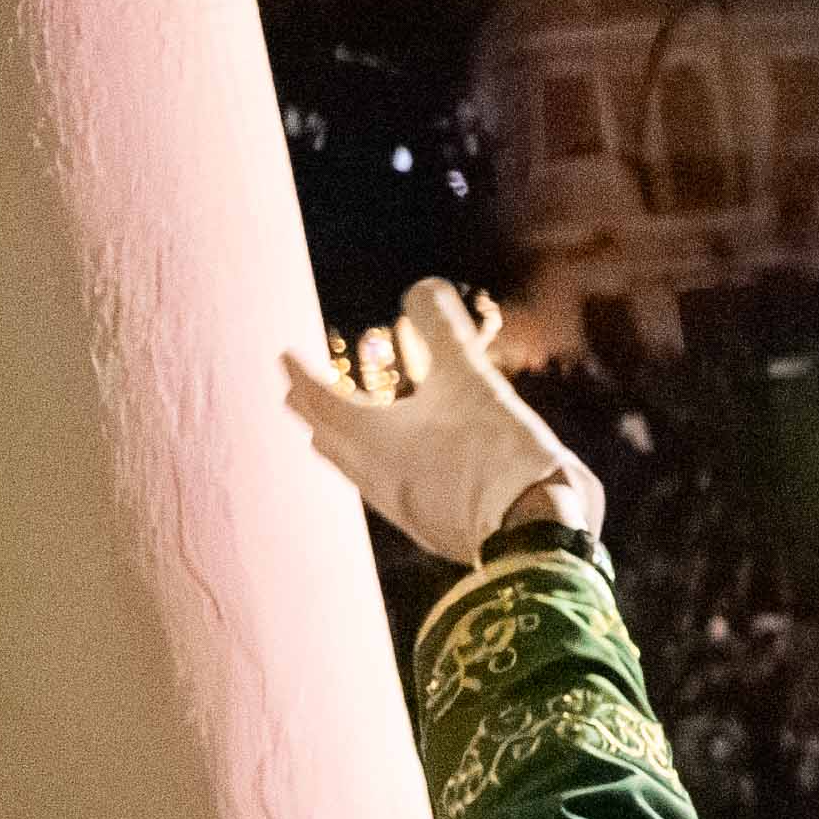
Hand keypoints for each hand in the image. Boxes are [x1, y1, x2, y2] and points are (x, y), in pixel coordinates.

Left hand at [282, 278, 597, 565]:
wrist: (533, 531)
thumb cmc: (495, 452)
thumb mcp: (472, 379)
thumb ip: (443, 330)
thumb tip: (423, 287)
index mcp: (370, 438)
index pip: (318, 399)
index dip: (300, 373)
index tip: (285, 356)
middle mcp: (372, 477)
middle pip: (326, 439)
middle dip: (314, 411)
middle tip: (302, 392)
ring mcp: (399, 509)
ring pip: (353, 469)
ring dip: (342, 441)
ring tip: (342, 428)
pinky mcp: (429, 528)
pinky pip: (385, 490)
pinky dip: (379, 465)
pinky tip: (403, 467)